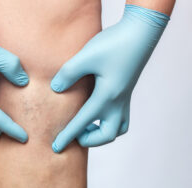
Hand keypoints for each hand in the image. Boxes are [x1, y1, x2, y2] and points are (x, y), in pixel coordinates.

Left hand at [51, 5, 169, 151]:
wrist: (140, 33)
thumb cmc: (114, 44)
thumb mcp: (86, 57)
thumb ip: (68, 74)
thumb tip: (56, 89)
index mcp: (106, 97)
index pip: (83, 123)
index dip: (67, 136)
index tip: (56, 147)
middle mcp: (118, 102)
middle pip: (108, 134)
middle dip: (90, 139)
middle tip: (75, 133)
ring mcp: (124, 97)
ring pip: (118, 127)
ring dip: (102, 132)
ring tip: (87, 124)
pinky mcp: (126, 91)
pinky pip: (121, 116)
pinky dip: (109, 120)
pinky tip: (97, 109)